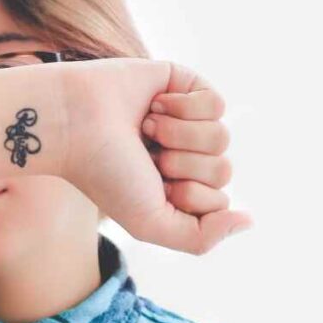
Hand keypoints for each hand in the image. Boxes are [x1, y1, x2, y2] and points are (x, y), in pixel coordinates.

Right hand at [58, 58, 250, 254]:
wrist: (75, 122)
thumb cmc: (104, 174)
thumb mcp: (149, 223)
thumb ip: (200, 238)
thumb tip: (247, 221)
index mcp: (176, 187)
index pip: (218, 201)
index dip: (186, 195)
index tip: (147, 184)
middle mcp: (183, 155)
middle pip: (222, 170)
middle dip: (181, 165)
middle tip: (144, 155)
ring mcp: (186, 120)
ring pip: (221, 137)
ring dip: (179, 135)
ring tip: (146, 128)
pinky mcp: (184, 85)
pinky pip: (216, 104)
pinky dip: (184, 107)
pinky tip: (154, 105)